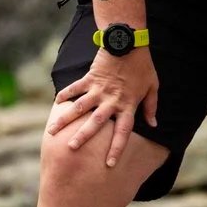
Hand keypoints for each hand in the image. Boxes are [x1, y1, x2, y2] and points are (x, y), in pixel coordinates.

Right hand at [50, 49, 161, 167]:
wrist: (128, 42)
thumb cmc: (142, 66)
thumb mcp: (153, 86)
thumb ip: (151, 107)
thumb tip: (154, 125)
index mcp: (127, 105)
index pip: (122, 132)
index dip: (116, 148)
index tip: (109, 164)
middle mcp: (111, 100)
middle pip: (96, 123)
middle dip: (83, 137)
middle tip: (71, 149)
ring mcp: (98, 89)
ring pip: (79, 107)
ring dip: (66, 119)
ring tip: (52, 130)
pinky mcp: (89, 78)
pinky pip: (75, 88)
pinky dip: (65, 95)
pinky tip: (56, 103)